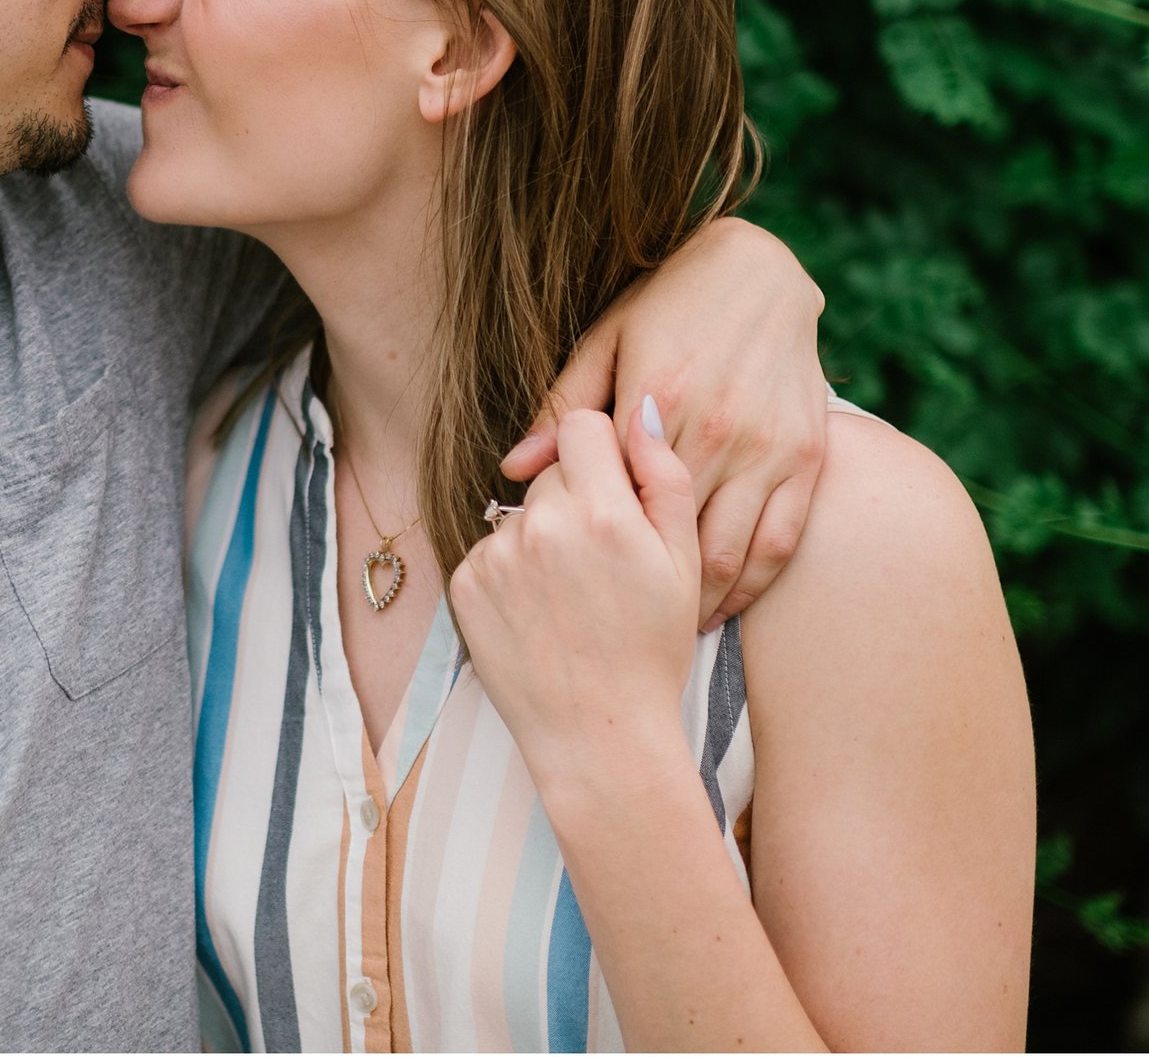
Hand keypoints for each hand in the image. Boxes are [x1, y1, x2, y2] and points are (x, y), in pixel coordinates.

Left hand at [453, 401, 701, 801]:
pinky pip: (491, 549)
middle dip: (578, 496)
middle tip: (602, 556)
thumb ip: (664, 478)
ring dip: (543, 534)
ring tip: (573, 593)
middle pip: (553, 471)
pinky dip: (512, 570)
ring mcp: (497, 555)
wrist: (598, 737)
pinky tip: (541, 610)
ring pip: (521, 511)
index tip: (614, 483)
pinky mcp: (464, 584)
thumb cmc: (652, 650)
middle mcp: (542, 526)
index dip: (602, 450)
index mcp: (603, 513)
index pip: (583, 426)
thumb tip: (638, 412)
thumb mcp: (684, 564)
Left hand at [499, 217, 826, 629]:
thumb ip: (564, 407)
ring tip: (662, 629)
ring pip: (727, 554)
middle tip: (606, 625)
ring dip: (695, 604)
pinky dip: (750, 586)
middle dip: (636, 588)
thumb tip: (513, 468)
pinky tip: (721, 606)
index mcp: (656, 399)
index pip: (614, 495)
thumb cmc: (670, 304)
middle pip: (667, 536)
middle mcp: (715, 430)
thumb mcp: (606, 340)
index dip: (588, 546)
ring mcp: (768, 448)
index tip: (566, 585)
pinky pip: (779, 542)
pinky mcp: (808, 458)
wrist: (762, 273)